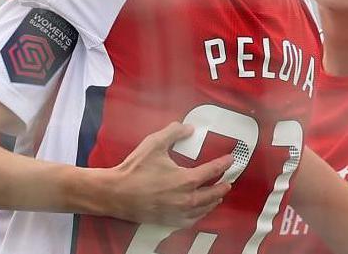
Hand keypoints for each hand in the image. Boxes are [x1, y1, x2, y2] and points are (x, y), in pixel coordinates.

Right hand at [106, 122, 232, 226]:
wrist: (116, 193)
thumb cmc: (135, 168)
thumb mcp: (154, 144)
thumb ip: (173, 133)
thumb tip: (188, 127)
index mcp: (186, 180)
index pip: (212, 171)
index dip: (223, 164)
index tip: (231, 159)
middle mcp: (186, 199)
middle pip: (212, 194)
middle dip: (222, 186)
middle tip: (228, 181)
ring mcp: (178, 212)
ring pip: (203, 209)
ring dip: (213, 201)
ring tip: (218, 196)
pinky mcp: (169, 221)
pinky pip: (191, 220)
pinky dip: (199, 215)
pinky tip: (199, 211)